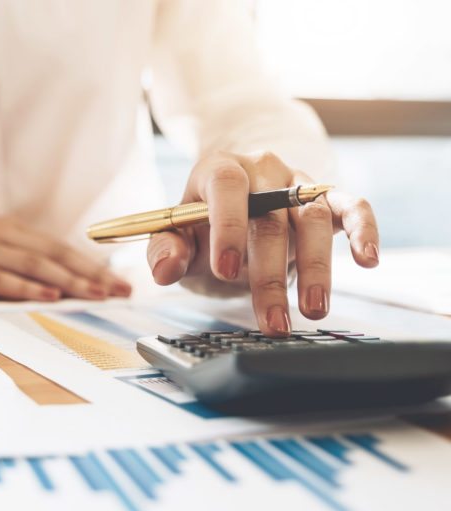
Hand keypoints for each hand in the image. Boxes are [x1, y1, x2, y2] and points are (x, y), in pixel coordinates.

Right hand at [0, 216, 131, 300]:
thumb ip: (13, 257)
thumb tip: (51, 278)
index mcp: (8, 230)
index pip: (59, 248)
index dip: (91, 263)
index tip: (119, 280)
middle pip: (54, 255)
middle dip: (91, 273)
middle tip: (121, 290)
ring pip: (33, 266)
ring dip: (68, 281)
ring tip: (96, 294)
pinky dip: (25, 287)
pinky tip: (47, 297)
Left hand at [146, 151, 378, 335]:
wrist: (231, 211)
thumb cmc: (201, 227)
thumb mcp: (175, 238)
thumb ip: (164, 251)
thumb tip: (165, 270)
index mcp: (219, 169)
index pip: (226, 186)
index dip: (227, 225)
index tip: (226, 270)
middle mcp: (262, 170)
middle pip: (270, 216)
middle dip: (269, 273)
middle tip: (272, 320)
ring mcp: (297, 183)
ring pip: (312, 217)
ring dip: (315, 268)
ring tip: (312, 310)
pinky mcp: (326, 199)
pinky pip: (352, 206)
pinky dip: (363, 229)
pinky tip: (367, 259)